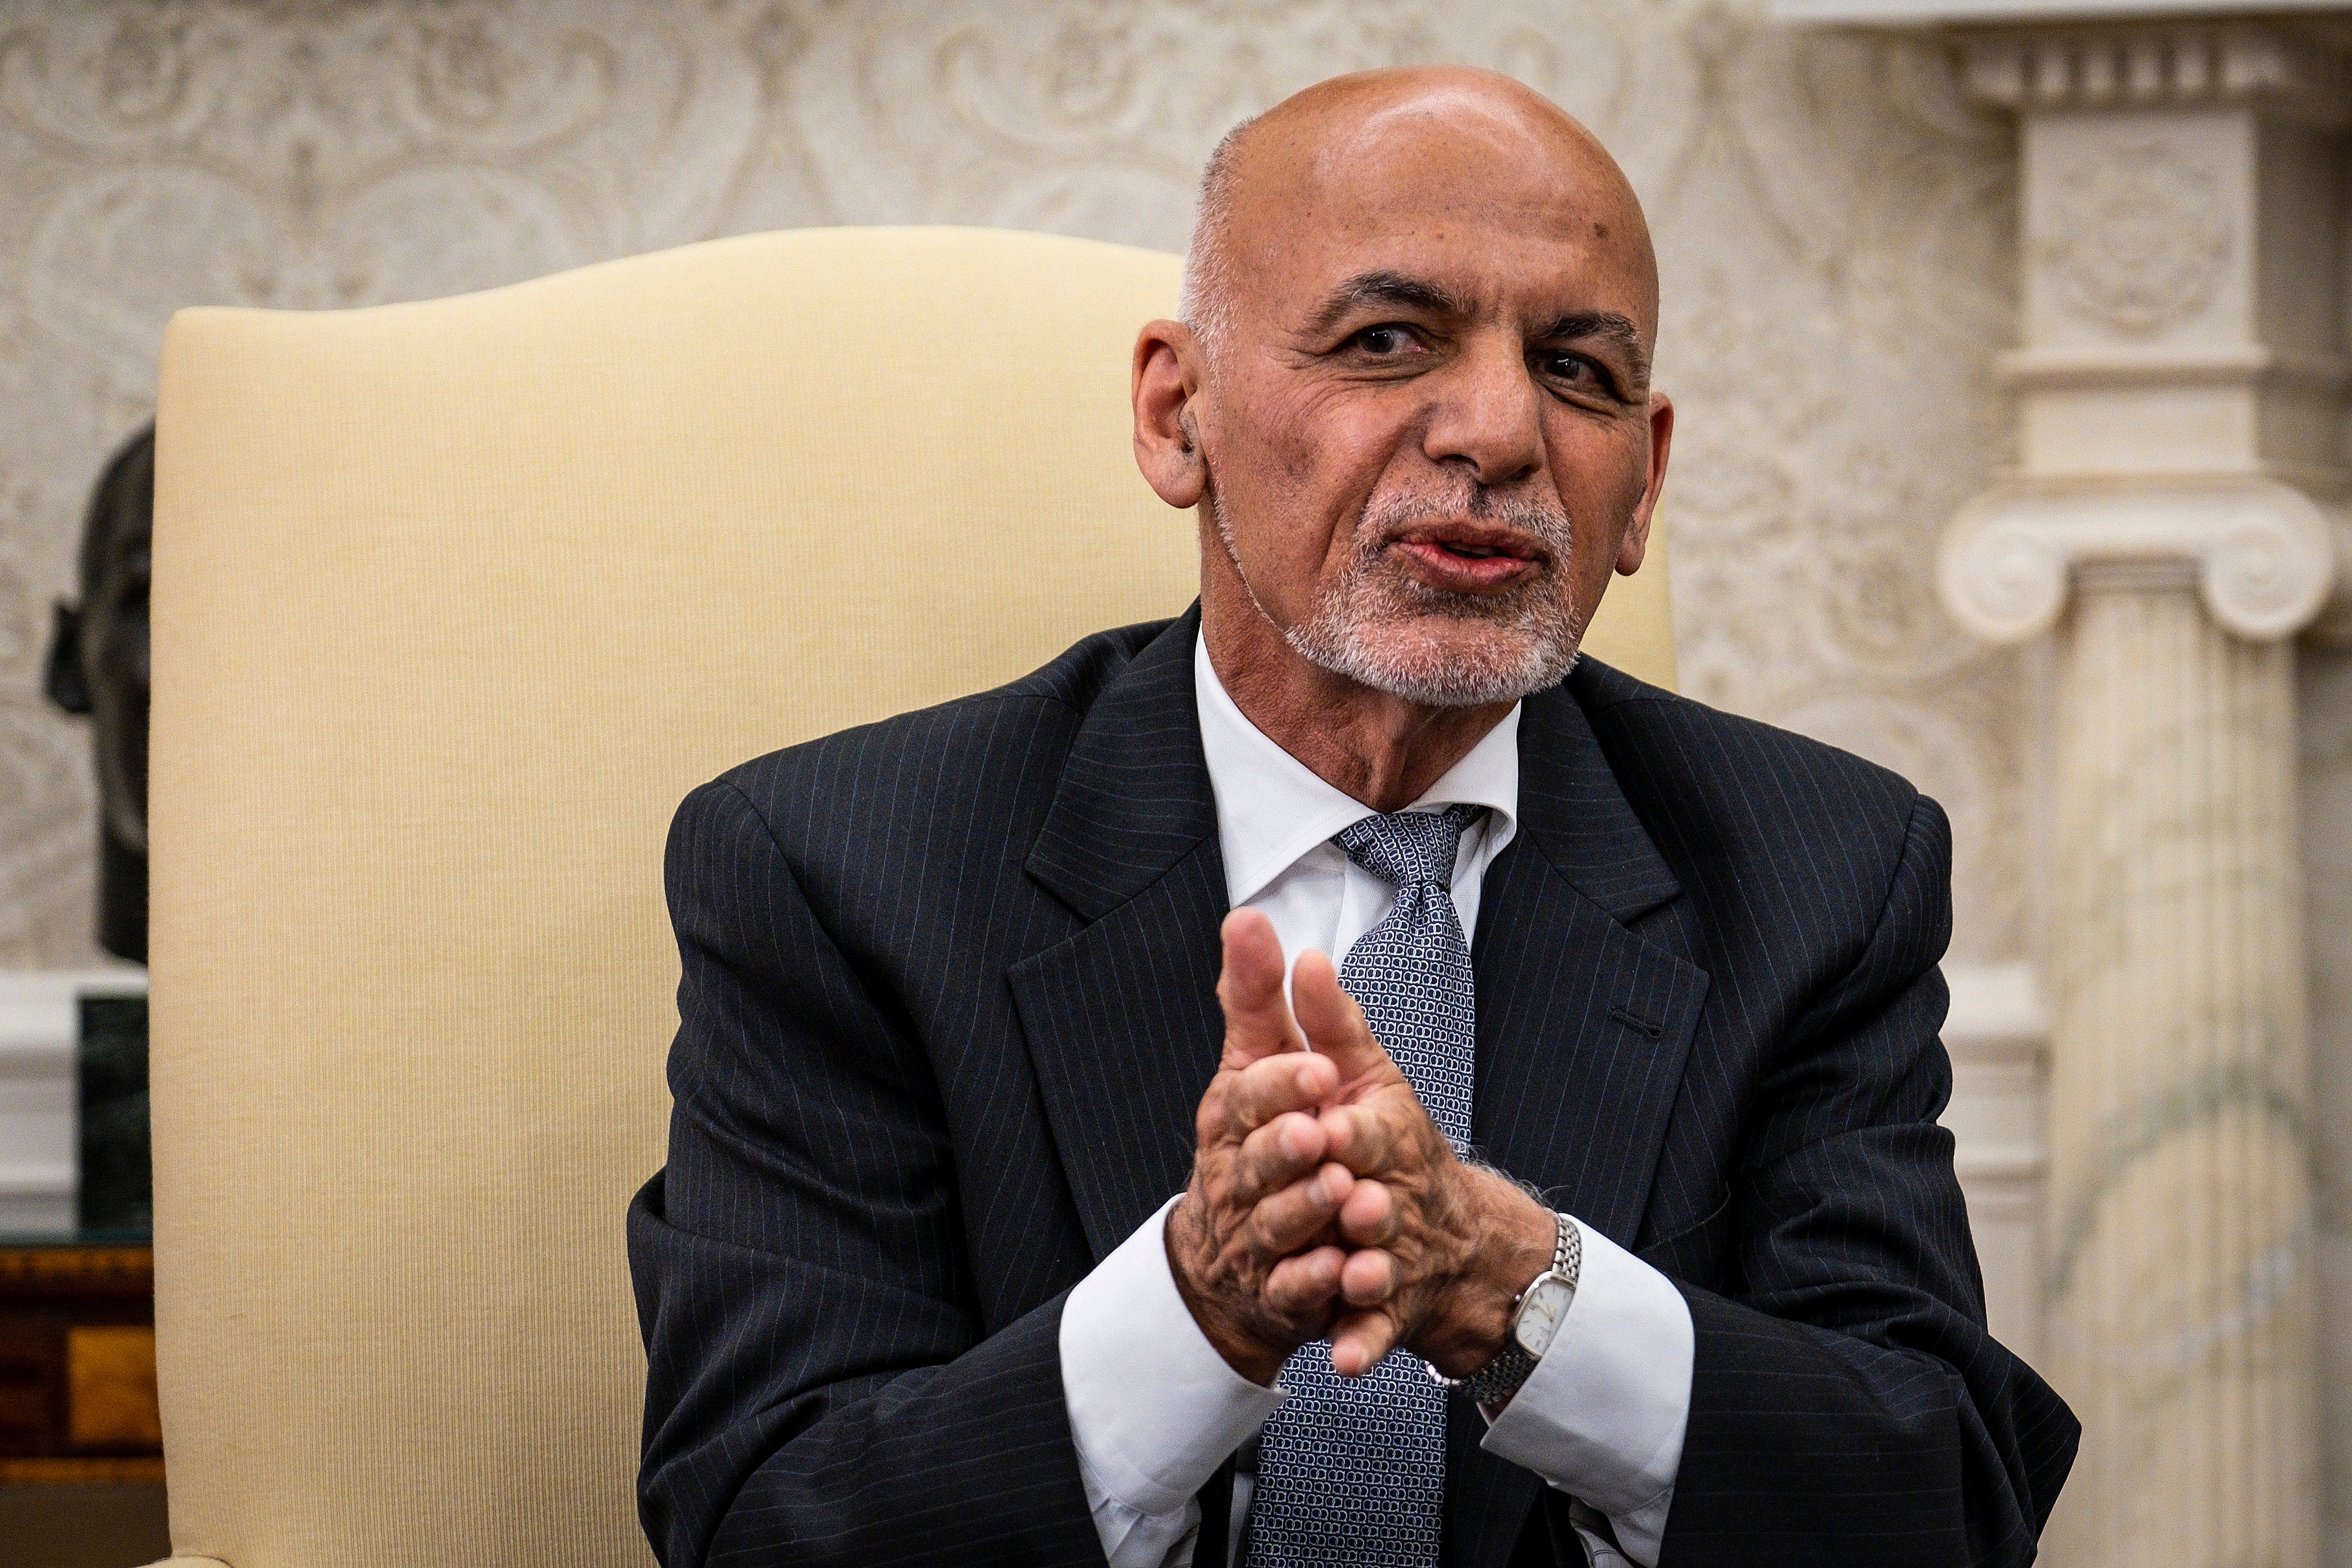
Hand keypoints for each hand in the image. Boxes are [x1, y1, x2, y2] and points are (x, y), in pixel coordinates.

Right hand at [1166, 910, 1361, 1383]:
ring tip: (1349, 1199)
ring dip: (1311, 1215)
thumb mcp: (1267, 1061)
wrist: (1246, 1252)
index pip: (1246, 1098)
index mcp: (1233, 1119)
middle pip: (1256, 1165)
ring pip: (1279, 1231)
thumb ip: (1258, 999)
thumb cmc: (1266, 1136)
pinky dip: (1322, 1291)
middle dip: (1288, 1150)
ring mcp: (1256, 1241)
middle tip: (1324, 1135)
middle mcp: (1237, 1179)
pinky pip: (1298, 1297)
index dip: (1278, 1086)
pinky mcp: (1281, 1294)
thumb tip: (1246, 919)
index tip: (1316, 1071)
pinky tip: (1349, 1276)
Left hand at [1288, 950, 1556, 1378]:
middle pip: (1375, 1200)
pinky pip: (1372, 1333)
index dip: (1350, 1130)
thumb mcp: (1357, 1071)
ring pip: (1379, 1267)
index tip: (1326, 1123)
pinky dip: (1360, 1347)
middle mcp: (1390, 1196)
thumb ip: (1322, 1017)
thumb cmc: (1385, 1140)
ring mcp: (1390, 1256)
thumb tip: (1300, 950)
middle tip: (1347, 1199)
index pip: (1368, 1131)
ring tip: (1353, 1276)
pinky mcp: (1383, 1309)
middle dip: (1362, 1199)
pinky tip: (1340, 1360)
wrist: (1443, 1234)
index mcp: (1383, 1134)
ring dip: (1367, 1272)